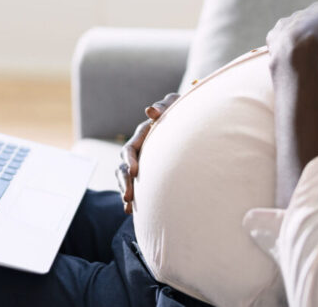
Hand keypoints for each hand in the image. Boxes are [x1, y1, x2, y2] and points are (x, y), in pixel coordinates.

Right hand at [116, 93, 179, 213]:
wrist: (193, 125)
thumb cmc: (184, 112)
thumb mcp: (175, 105)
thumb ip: (164, 106)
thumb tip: (150, 111)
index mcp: (144, 135)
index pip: (130, 148)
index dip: (129, 159)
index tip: (134, 171)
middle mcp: (140, 149)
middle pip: (123, 167)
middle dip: (124, 182)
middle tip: (128, 196)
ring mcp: (143, 162)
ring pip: (126, 178)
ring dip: (125, 191)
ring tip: (128, 206)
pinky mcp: (148, 173)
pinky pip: (135, 187)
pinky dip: (133, 199)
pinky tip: (131, 212)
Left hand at [266, 1, 317, 61]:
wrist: (299, 48)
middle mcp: (300, 12)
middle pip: (309, 22)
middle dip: (314, 32)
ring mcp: (284, 24)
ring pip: (292, 31)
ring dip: (297, 39)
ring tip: (304, 54)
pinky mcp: (272, 37)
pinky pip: (278, 41)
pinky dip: (283, 48)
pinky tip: (289, 57)